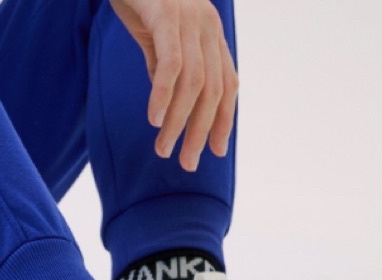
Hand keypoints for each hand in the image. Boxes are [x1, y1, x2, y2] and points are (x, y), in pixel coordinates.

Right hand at [110, 0, 238, 170]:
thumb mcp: (157, 38)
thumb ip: (165, 68)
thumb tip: (166, 105)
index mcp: (211, 34)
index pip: (228, 85)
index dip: (224, 121)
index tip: (214, 152)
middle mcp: (207, 27)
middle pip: (212, 92)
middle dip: (200, 133)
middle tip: (186, 163)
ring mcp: (190, 20)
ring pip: (193, 85)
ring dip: (178, 123)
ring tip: (163, 149)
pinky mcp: (168, 14)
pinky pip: (171, 66)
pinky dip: (163, 97)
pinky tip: (153, 120)